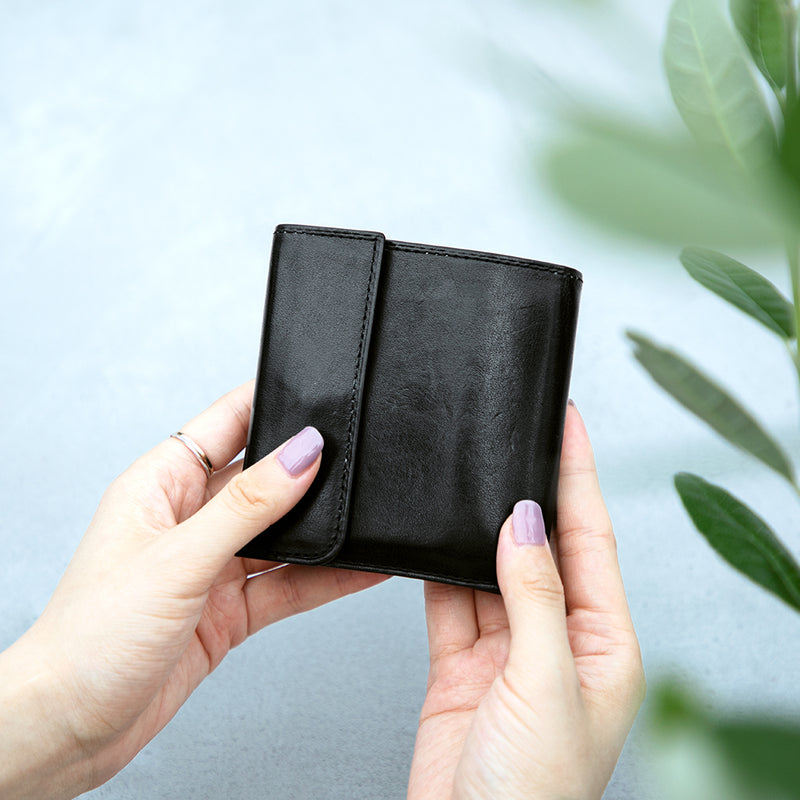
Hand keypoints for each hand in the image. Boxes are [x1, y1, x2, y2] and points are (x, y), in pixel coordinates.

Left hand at [0, 381, 386, 799]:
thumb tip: (301, 455)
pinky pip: (287, 583)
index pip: (226, 423)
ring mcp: (212, 565)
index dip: (271, 404)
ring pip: (281, 535)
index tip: (320, 395)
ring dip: (320, 531)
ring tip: (365, 519)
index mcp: (162, 484)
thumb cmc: (89, 638)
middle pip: (262, 478)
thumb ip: (247, 507)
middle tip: (354, 461)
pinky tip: (357, 568)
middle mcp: (190, 519)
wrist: (70, 728)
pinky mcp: (228, 609)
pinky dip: (324, 578)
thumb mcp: (178, 559)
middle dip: (306, 471)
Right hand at [407, 403, 644, 799]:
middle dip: (527, 491)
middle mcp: (557, 640)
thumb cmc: (532, 794)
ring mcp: (507, 650)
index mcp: (602, 644)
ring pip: (491, 568)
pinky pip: (451, 599)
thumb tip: (527, 523)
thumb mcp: (544, 683)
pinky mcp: (463, 662)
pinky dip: (440, 569)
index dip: (579, 476)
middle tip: (514, 436)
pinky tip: (436, 541)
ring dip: (479, 530)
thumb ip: (534, 596)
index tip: (567, 424)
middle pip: (541, 546)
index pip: (591, 540)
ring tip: (469, 480)